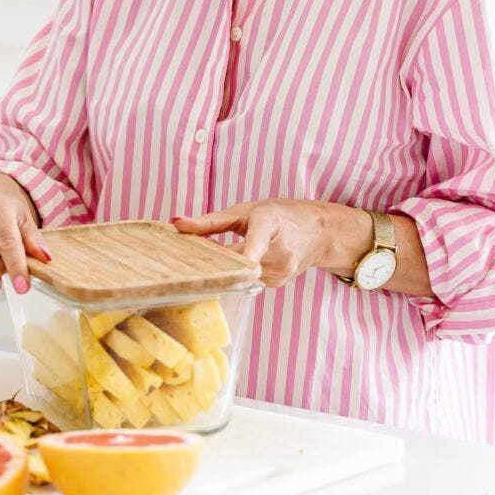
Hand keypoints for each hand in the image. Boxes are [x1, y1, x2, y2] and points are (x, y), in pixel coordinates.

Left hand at [171, 199, 327, 287]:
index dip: (242, 255)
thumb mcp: (246, 210)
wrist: (319, 232)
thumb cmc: (281, 215)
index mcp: (270, 224)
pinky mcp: (276, 284)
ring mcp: (279, 272)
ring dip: (224, 267)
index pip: (254, 244)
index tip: (230, 265)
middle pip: (237, 262)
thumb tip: (175, 222)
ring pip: (240, 274)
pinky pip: (247, 280)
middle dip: (213, 260)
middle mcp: (278, 252)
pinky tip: (235, 264)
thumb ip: (210, 221)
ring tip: (216, 255)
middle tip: (185, 258)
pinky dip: (237, 273)